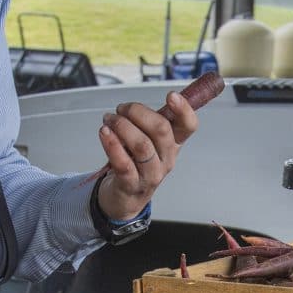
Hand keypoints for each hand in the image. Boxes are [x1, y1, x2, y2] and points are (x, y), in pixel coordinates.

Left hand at [96, 90, 202, 218]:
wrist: (125, 196)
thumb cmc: (136, 162)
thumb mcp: (149, 141)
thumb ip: (150, 121)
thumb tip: (146, 99)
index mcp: (174, 144)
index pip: (189, 126)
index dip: (184, 110)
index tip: (171, 96)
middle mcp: (167, 159)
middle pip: (161, 131)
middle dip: (138, 112)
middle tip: (121, 108)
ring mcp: (151, 174)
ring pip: (142, 145)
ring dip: (122, 126)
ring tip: (108, 119)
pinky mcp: (132, 185)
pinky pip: (124, 164)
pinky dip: (112, 145)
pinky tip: (104, 133)